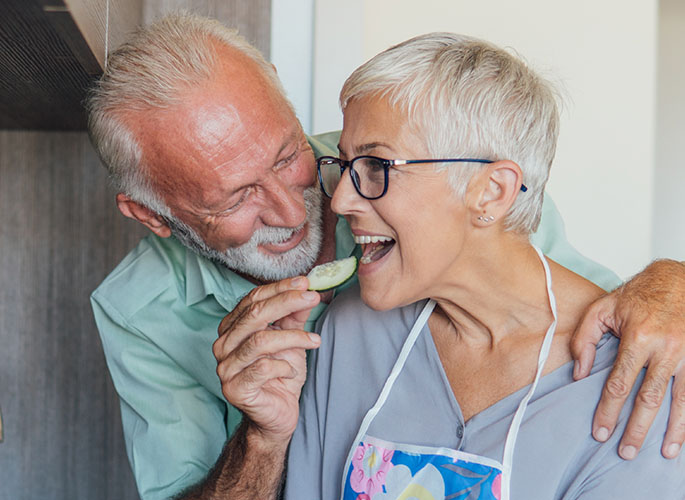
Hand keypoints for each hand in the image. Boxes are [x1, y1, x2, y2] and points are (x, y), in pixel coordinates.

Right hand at [213, 276, 320, 444]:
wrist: (278, 415)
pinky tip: (293, 370)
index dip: (280, 288)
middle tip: (312, 298)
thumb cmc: (281, 376)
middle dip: (287, 302)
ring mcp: (226, 368)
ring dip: (293, 338)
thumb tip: (306, 290)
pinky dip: (284, 365)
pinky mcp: (235, 389)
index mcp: (232, 328)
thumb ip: (294, 316)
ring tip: (314, 340)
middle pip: (254, 315)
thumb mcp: (291, 340)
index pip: (253, 299)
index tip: (305, 283)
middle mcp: (223, 345)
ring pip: (260, 341)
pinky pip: (263, 368)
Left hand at [571, 259, 684, 459]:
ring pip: (679, 400)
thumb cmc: (636, 296)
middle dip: (636, 429)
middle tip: (625, 452)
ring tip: (662, 453)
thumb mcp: (601, 309)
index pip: (619, 383)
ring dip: (672, 430)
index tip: (600, 431)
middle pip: (649, 398)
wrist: (677, 280)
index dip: (608, 410)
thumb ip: (585, 340)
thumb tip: (579, 374)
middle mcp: (666, 348)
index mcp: (639, 337)